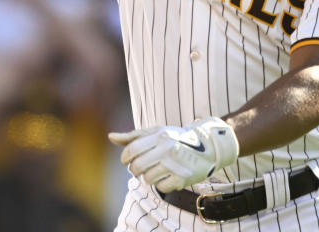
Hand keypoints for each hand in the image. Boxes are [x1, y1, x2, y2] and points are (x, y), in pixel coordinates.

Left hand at [108, 117, 238, 191]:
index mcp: (159, 136)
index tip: (126, 160)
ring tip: (155, 170)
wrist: (208, 147)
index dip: (125, 157)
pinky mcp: (183, 178)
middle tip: (139, 167)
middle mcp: (167, 149)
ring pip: (147, 179)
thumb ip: (133, 136)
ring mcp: (175, 164)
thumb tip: (110, 136)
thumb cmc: (176, 138)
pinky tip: (166, 176)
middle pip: (137, 167)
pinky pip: (161, 187)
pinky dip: (160, 184)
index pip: (132, 150)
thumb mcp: (156, 132)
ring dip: (148, 177)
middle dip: (134, 169)